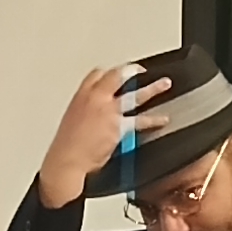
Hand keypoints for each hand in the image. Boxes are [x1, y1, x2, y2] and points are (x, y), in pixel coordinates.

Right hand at [37, 64, 150, 208]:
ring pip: (135, 95)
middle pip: (118, 76)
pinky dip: (154, 120)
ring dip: (153, 88)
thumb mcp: (72, 119)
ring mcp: (109, 112)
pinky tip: (162, 119)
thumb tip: (96, 111)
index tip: (116, 72)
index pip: (97, 74)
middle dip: (132, 70)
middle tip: (141, 69)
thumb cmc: (67, 145)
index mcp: (82, 96)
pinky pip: (141, 121)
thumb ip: (87, 110)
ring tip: (164, 84)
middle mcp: (96, 99)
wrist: (67, 160)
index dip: (109, 72)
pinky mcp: (119, 127)